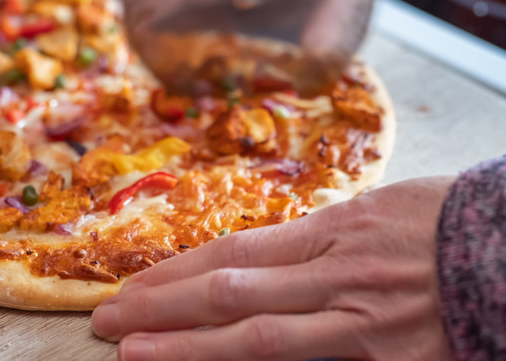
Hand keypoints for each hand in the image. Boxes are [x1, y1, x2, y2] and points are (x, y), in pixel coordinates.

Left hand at [91, 176, 455, 360]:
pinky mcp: (386, 360)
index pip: (231, 249)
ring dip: (188, 345)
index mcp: (331, 228)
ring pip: (256, 335)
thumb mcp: (378, 210)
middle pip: (227, 289)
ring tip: (133, 352)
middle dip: (160, 305)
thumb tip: (269, 251)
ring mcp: (358, 320)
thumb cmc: (449, 222)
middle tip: (105, 318)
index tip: (133, 281)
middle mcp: (334, 272)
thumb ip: (319, 236)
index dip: (175, 268)